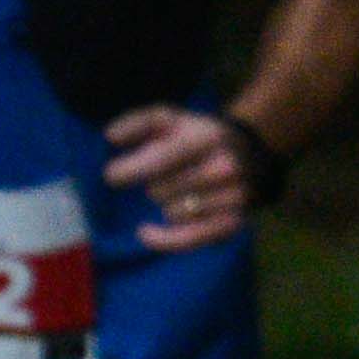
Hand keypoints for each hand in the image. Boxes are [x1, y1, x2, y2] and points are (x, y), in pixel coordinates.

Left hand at [97, 104, 265, 253]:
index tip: (110, 175)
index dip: (131, 169)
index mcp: (206, 137)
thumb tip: (110, 137)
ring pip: (172, 213)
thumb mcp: (170, 119)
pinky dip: (163, 239)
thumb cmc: (195, 136)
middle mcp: (223, 167)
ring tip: (175, 193)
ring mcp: (232, 197)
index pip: (162, 158)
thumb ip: (138, 122)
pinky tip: (145, 232)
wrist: (248, 156)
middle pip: (161, 191)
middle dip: (152, 186)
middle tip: (162, 178)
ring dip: (165, 205)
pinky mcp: (232, 223)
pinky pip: (188, 239)